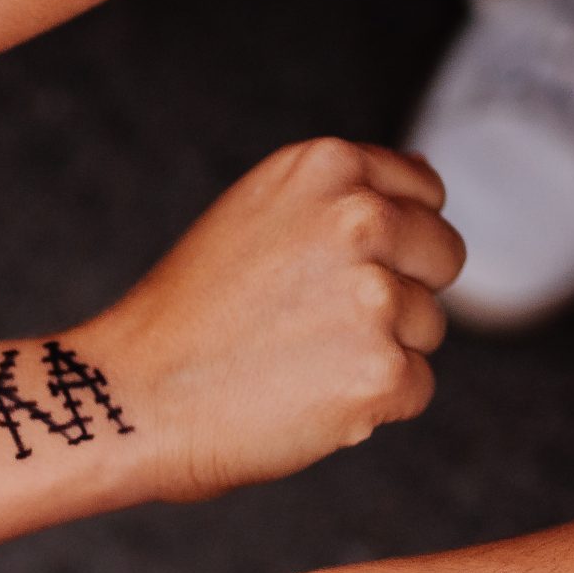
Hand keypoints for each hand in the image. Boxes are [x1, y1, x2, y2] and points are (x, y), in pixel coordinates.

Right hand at [70, 136, 461, 504]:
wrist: (131, 398)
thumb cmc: (186, 315)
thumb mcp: (255, 212)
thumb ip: (340, 193)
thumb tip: (422, 170)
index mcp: (328, 165)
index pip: (425, 192)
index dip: (390, 240)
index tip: (336, 272)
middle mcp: (361, 218)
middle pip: (442, 257)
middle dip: (399, 292)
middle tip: (312, 323)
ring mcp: (376, 296)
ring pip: (428, 329)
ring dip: (378, 351)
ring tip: (295, 362)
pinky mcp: (382, 372)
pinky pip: (415, 389)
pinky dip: (372, 407)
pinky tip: (306, 400)